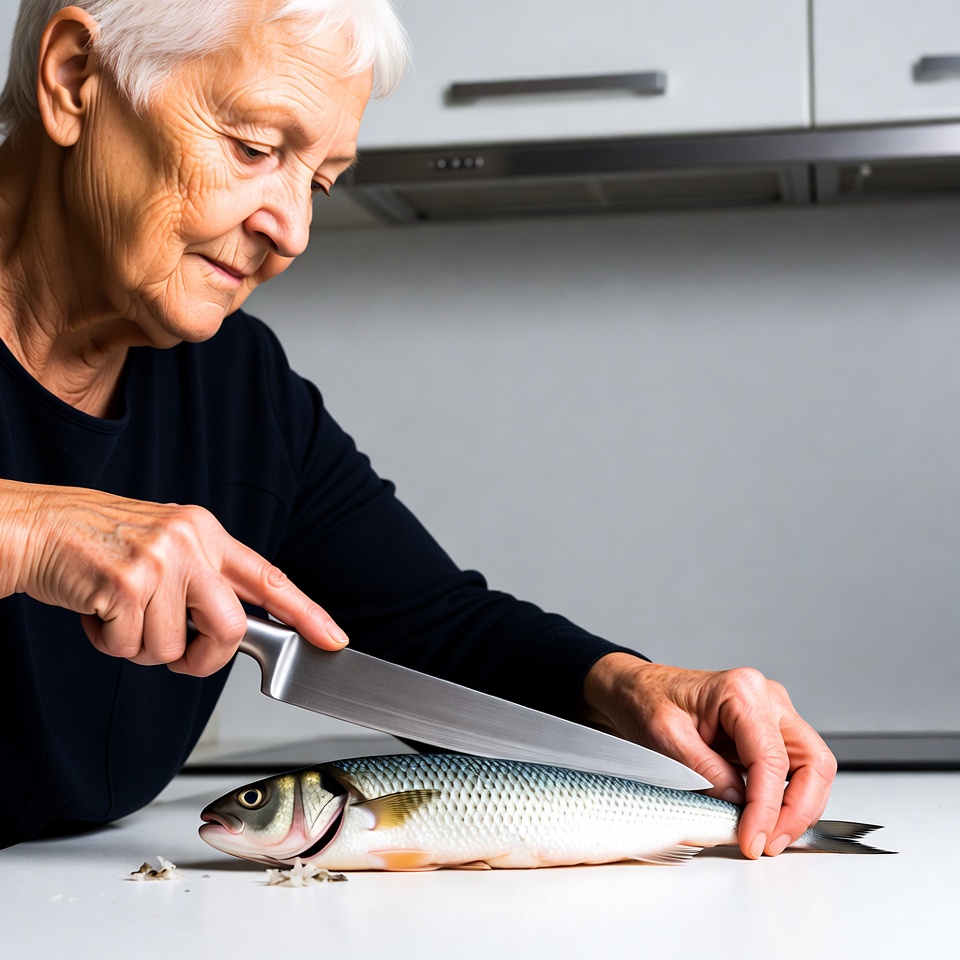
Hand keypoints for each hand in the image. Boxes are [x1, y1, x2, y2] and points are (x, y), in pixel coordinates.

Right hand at [0, 479, 347, 675]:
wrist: (36, 527)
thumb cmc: (99, 544)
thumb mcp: (166, 546)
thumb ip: (203, 579)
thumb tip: (234, 626)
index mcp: (206, 532)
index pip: (269, 577)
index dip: (307, 612)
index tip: (333, 638)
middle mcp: (190, 542)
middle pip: (230, 629)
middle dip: (204, 659)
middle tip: (176, 655)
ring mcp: (159, 560)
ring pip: (174, 647)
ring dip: (142, 648)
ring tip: (119, 614)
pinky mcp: (124, 583)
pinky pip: (129, 647)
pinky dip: (109, 643)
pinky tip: (97, 611)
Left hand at [578, 653, 836, 858]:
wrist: (635, 689)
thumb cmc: (646, 700)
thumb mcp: (665, 737)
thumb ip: (706, 771)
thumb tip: (739, 805)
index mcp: (741, 691)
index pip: (771, 759)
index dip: (766, 808)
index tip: (753, 839)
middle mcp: (767, 698)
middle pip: (812, 761)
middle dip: (798, 810)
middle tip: (771, 843)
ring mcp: (772, 714)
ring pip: (811, 766)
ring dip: (797, 807)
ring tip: (769, 837)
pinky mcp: (768, 731)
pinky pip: (793, 768)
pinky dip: (786, 798)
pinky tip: (765, 819)